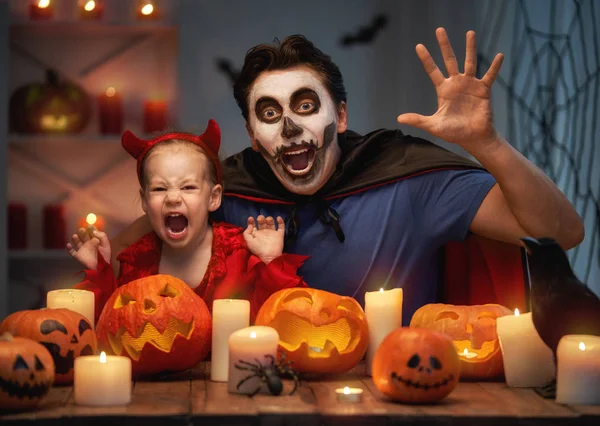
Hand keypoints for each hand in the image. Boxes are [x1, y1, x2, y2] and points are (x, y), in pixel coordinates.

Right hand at [66, 225, 110, 269]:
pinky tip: (68, 244)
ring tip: (75, 236)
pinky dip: (69, 248)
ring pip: (77, 242)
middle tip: (82, 229)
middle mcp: (88, 244)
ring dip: (76, 238)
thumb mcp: (106, 245)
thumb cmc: (105, 257)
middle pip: (84, 236)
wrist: (101, 268)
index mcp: (96, 241)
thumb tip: (94, 231)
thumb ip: (102, 237)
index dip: (91, 228)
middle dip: (83, 232)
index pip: (92, 232)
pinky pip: (72, 252)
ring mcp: (83, 249)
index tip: (89, 225)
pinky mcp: (78, 256)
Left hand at [243, 215, 284, 263]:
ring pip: (271, 223)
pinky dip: (281, 221)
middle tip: (260, 219)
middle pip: (262, 222)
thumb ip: (247, 233)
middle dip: (261, 219)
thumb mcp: (249, 242)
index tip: (251, 218)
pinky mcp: (279, 235)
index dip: (251, 221)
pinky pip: (281, 227)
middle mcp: (264, 232)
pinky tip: (278, 218)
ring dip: (269, 219)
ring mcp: (272, 233)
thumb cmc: (258, 249)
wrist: (270, 256)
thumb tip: (250, 225)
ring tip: (268, 219)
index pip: (253, 225)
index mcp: (256, 234)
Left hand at [397, 28, 503, 152]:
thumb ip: (417, 120)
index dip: (426, 59)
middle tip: (439, 30)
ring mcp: (470, 85)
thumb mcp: (433, 125)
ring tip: (469, 32)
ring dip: (469, 48)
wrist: (473, 138)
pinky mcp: (483, 90)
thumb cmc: (453, 132)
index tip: (419, 46)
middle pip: (449, 60)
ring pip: (470, 62)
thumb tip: (398, 119)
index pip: (432, 70)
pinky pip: (490, 75)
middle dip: (444, 46)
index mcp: (443, 90)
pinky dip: (495, 66)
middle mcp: (456, 84)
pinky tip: (499, 55)